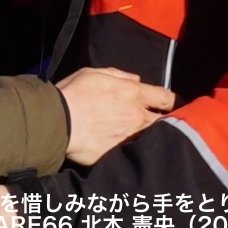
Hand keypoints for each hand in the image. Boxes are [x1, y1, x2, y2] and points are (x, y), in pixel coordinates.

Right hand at [57, 66, 173, 165]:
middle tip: (163, 123)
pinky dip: (136, 151)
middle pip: (166, 121)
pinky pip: (136, 153)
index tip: (169, 104)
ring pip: (153, 138)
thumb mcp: (93, 73)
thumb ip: (118, 74)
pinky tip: (134, 153)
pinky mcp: (121, 154)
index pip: (166, 97)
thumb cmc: (72, 93)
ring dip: (152, 137)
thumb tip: (136, 80)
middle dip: (166, 122)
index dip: (171, 100)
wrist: (56, 122)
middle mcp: (138, 116)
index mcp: (132, 93)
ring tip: (150, 139)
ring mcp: (131, 137)